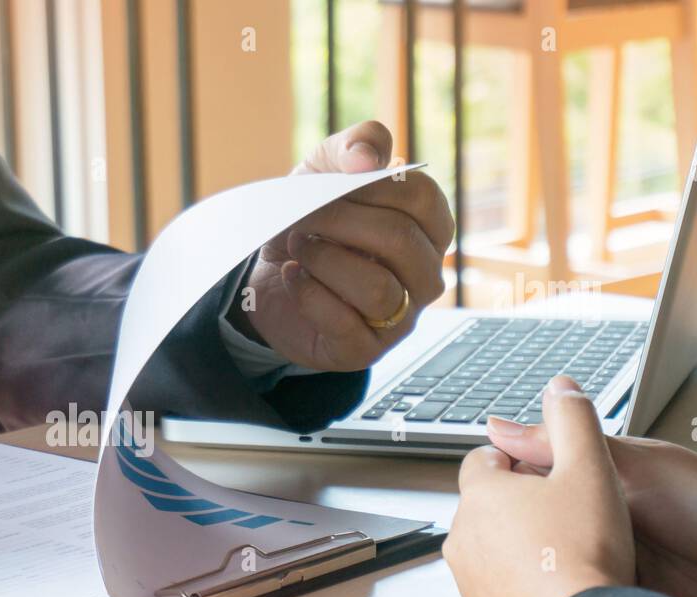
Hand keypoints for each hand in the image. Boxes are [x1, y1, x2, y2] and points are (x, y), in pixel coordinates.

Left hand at [240, 120, 453, 370]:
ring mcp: (401, 318)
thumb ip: (353, 146)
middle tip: (302, 217)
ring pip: (377, 288)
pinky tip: (292, 276)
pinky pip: (345, 323)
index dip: (369, 185)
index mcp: (429, 227)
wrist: (268, 279)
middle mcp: (425, 275)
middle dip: (338, 222)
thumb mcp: (324, 171)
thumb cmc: (312, 224)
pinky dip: (309, 294)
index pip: (421, 197)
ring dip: (325, 261)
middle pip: (399, 242)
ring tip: (298, 249)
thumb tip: (368, 157)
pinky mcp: (364, 351)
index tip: (328, 185)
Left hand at [443, 378, 634, 596]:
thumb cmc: (581, 554)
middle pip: (488, 504)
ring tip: (566, 553)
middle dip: (521, 503)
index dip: (519, 459)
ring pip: (491, 545)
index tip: (549, 471)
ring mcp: (466, 577)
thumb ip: (574, 421)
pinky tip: (557, 587)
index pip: (485, 458)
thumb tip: (560, 388)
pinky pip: (499, 585)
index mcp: (479, 493)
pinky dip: (521, 581)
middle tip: (567, 514)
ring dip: (520, 544)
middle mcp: (461, 534)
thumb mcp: (590, 470)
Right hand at [487, 408, 696, 596]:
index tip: (482, 488)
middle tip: (496, 535)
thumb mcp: (636, 466)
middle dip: (512, 527)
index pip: (533, 472)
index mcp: (599, 478)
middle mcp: (594, 518)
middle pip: (532, 519)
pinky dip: (551, 595)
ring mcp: (601, 557)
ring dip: (529, 564)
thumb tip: (501, 426)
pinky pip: (567, 593)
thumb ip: (568, 445)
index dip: (506, 480)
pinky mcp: (607, 594)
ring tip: (516, 566)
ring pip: (544, 559)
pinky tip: (540, 594)